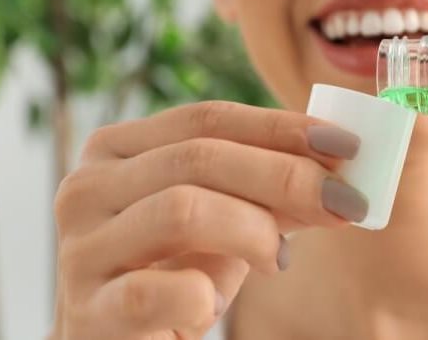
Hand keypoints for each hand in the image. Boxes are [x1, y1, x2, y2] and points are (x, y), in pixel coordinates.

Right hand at [48, 101, 365, 339]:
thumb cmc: (173, 274)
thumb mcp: (223, 219)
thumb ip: (268, 188)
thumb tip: (341, 165)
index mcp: (116, 149)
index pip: (207, 118)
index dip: (281, 127)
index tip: (347, 146)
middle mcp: (86, 187)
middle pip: (199, 157)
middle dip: (285, 176)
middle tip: (345, 202)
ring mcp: (80, 248)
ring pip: (183, 210)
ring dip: (253, 231)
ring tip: (278, 260)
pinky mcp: (88, 311)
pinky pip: (157, 290)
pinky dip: (202, 294)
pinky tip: (212, 303)